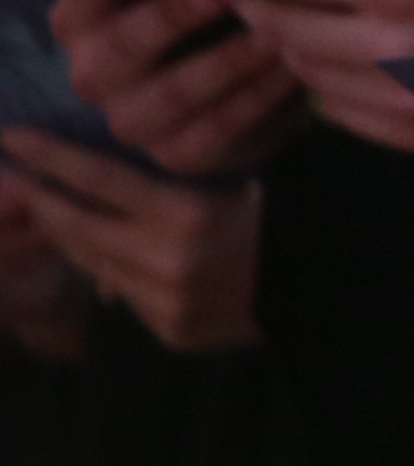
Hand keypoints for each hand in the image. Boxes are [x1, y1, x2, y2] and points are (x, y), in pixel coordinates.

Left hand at [0, 133, 260, 349]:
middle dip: (37, 198)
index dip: (49, 155)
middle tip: (7, 175)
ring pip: (92, 262)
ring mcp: (165, 301)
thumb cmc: (285, 215)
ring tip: (50, 210)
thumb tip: (112, 159)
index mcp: (187, 213)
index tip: (11, 136)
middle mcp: (167, 259)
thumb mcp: (234, 179)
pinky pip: (124, 295)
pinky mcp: (171, 330)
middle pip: (78, 224)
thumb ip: (174, 178)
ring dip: (68, 234)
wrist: (329, 286)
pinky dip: (113, 271)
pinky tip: (114, 253)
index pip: (98, 177)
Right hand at [50, 0, 295, 175]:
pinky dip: (259, 98)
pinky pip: (220, 128)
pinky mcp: (179, 154)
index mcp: (82, 24)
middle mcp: (93, 76)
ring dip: (229, 60)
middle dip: (173, 16)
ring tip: (275, 30)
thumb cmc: (202, 14)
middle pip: (121, 47)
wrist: (223, 92)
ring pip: (176, 93)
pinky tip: (293, 70)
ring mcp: (133, 121)